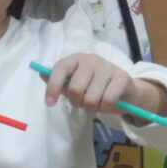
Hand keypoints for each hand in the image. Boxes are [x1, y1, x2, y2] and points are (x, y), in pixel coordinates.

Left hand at [42, 53, 166, 115]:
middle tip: (82, 103)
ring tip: (96, 104)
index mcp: (77, 59)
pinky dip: (105, 108)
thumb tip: (41, 73)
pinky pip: (107, 100)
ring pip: (91, 98)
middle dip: (77, 102)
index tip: (50, 103)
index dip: (53, 86)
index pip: (61, 68)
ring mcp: (108, 67)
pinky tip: (107, 104)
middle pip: (75, 88)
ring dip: (91, 108)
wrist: (125, 90)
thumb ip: (60, 81)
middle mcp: (92, 59)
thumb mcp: (75, 84)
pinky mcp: (122, 77)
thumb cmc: (95, 87)